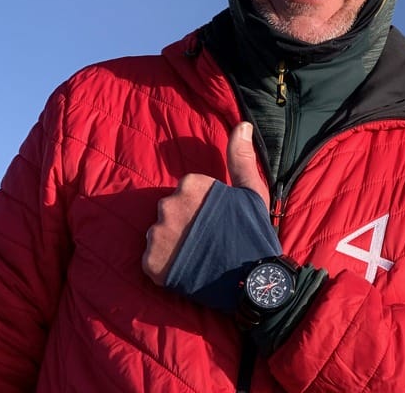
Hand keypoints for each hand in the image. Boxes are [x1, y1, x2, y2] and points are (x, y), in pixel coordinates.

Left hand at [143, 122, 268, 283]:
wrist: (249, 281)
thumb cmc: (253, 232)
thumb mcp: (252, 191)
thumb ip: (240, 156)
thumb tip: (242, 124)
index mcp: (191, 185)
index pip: (188, 189)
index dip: (204, 206)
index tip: (218, 220)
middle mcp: (169, 205)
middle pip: (171, 209)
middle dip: (185, 221)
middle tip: (208, 239)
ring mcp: (157, 235)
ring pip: (159, 232)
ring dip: (174, 241)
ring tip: (198, 256)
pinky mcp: (150, 263)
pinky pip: (152, 258)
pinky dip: (165, 263)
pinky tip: (186, 269)